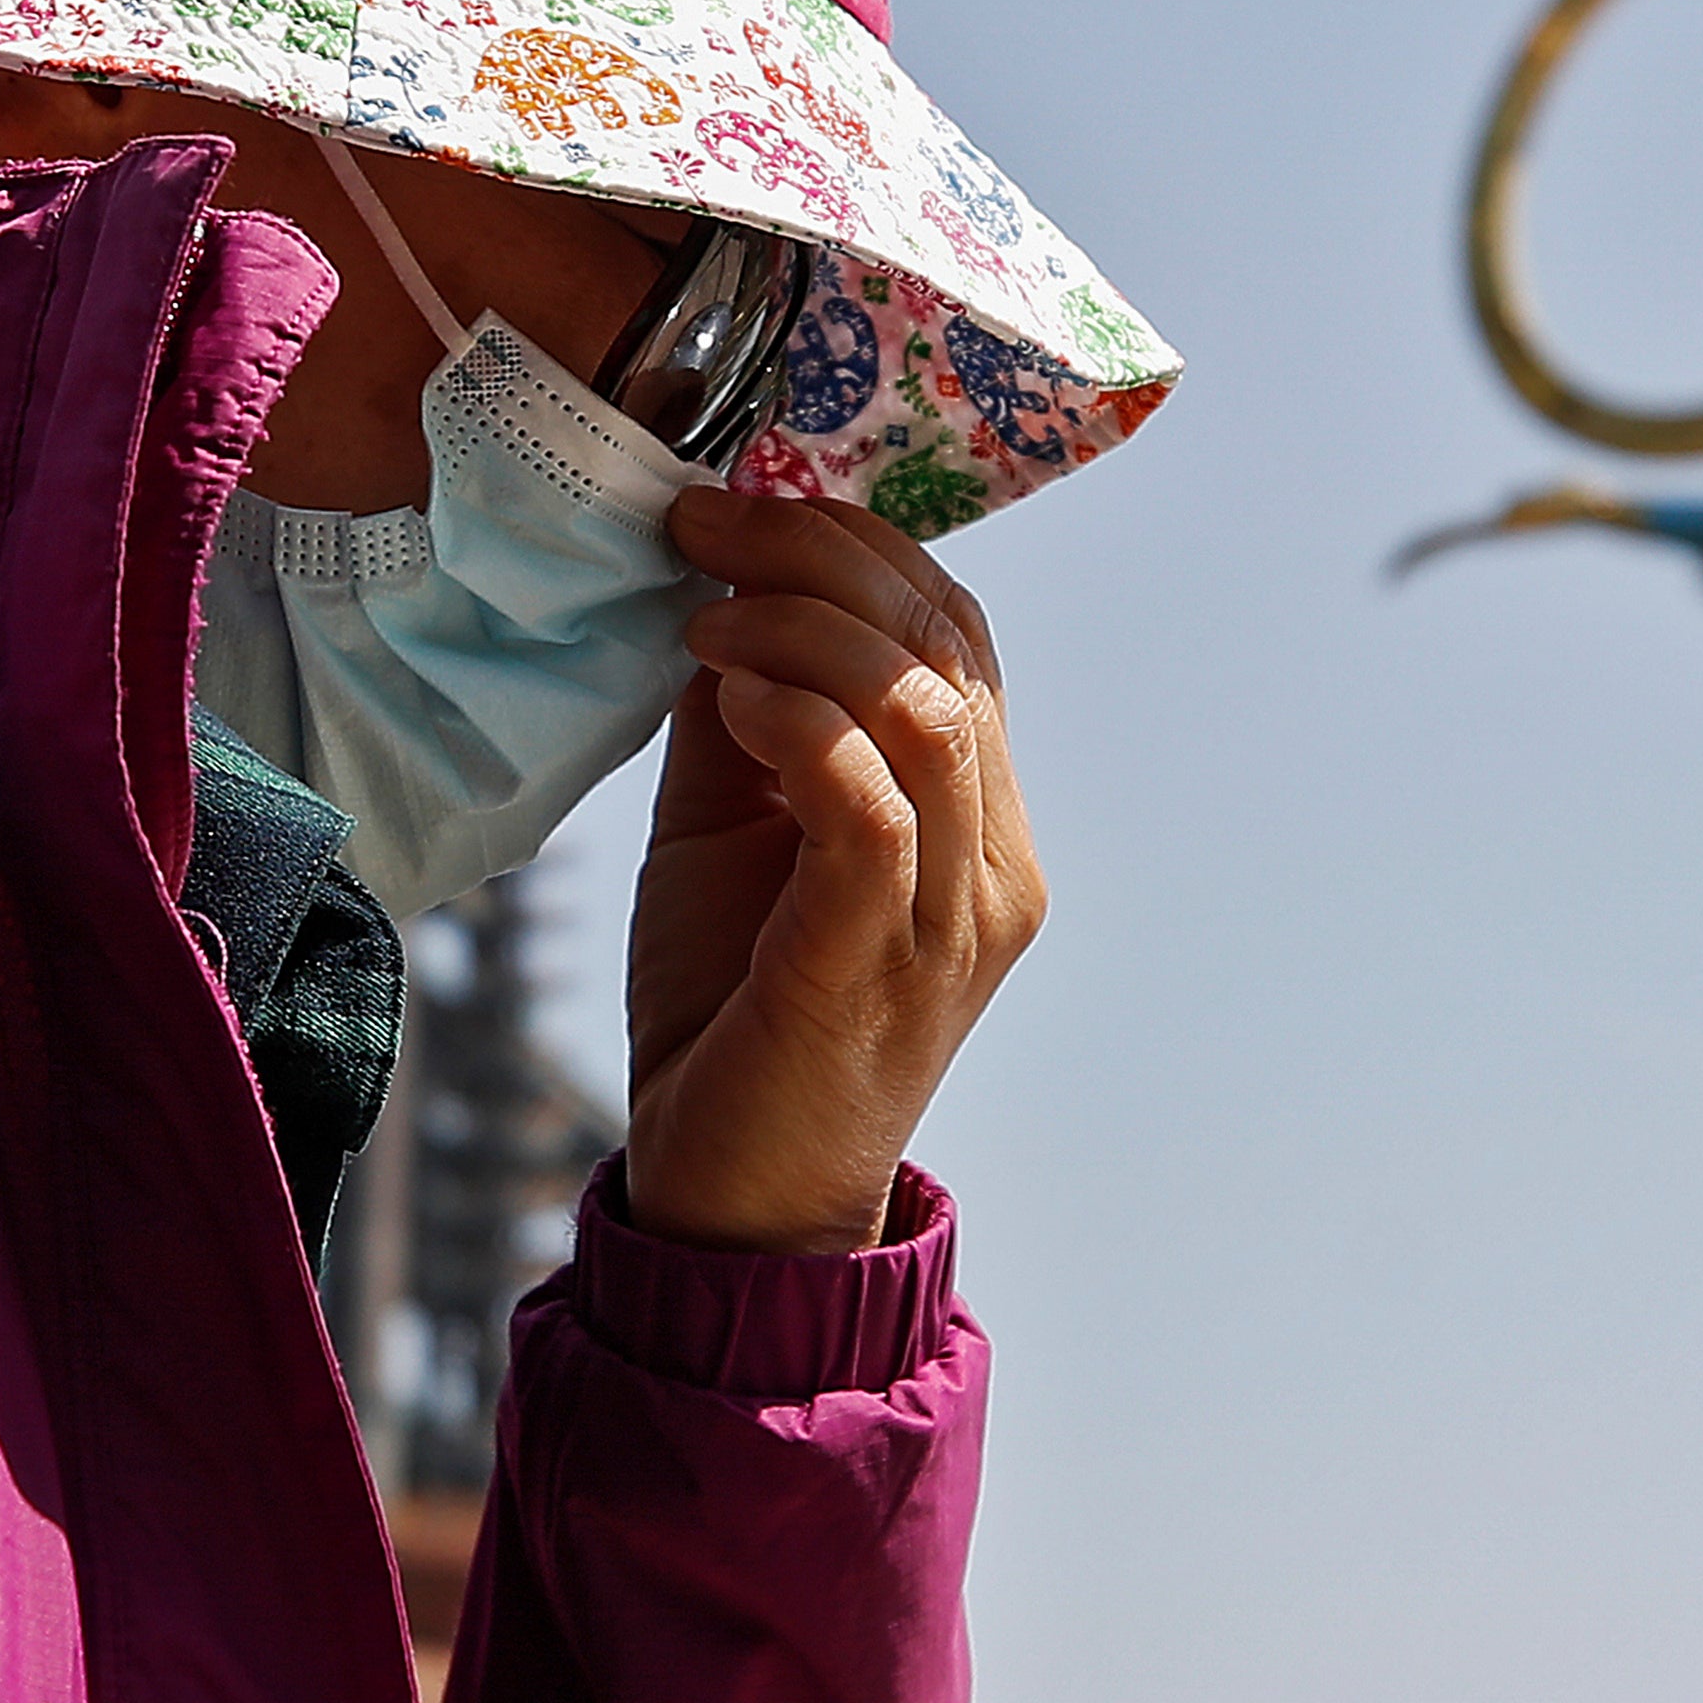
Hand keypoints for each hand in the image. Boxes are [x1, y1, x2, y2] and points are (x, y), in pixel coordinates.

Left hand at [615, 489, 1045, 1256]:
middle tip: (705, 525)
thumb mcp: (733, 830)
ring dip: (806, 630)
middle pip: (949, 648)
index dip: (858, 543)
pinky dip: (801, 724)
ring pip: (925, 712)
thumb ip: (750, 717)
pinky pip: (871, 808)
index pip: (957, 634)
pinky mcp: (875, 966)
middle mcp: (997, 864)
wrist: (736, 1199)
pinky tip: (729, 697)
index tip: (734, 503)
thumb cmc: (733, 1010)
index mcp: (982, 822)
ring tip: (709, 618)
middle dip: (824, 552)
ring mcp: (950, 921)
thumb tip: (721, 589)